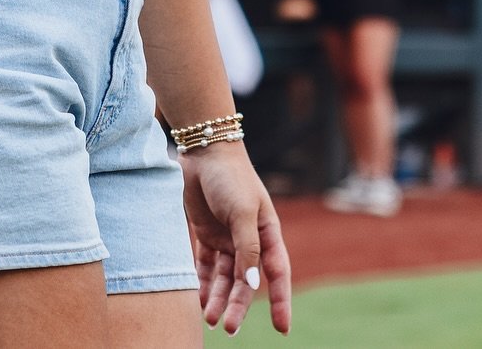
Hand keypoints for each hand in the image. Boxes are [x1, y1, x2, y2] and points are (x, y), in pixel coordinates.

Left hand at [183, 141, 291, 335]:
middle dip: (238, 305)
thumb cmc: (230, 178)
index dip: (281, 301)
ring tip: (210, 319)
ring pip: (224, 278)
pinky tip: (198, 300)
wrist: (203, 152)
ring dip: (218, 298)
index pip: (278, 273)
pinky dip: (202, 283)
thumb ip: (248, 249)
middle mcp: (249, 240)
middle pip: (245, 281)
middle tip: (229, 327)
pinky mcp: (206, 234)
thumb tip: (251, 286)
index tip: (283, 329)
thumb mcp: (243, 212)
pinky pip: (205, 266)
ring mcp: (227, 238)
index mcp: (268, 233)